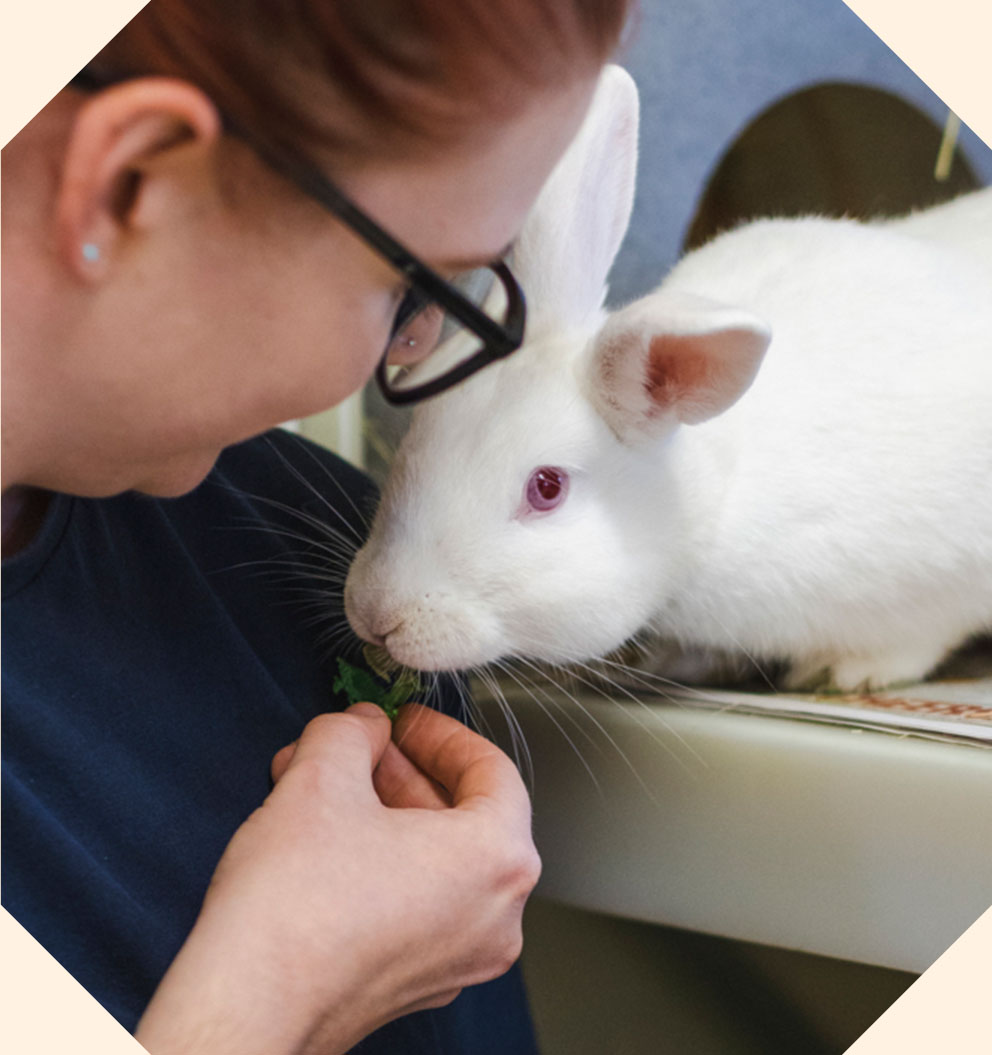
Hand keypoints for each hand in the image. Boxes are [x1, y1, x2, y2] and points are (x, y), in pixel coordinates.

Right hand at [135, 703, 539, 1054]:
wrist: (248, 1007)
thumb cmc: (295, 907)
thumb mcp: (322, 775)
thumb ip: (353, 732)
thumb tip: (363, 726)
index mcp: (497, 860)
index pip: (492, 771)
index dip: (441, 734)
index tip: (405, 720)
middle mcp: (494, 917)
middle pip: (462, 816)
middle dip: (400, 773)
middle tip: (359, 748)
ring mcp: (458, 957)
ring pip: (434, 859)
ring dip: (381, 813)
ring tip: (321, 785)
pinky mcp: (415, 983)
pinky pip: (415, 901)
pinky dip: (379, 862)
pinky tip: (322, 837)